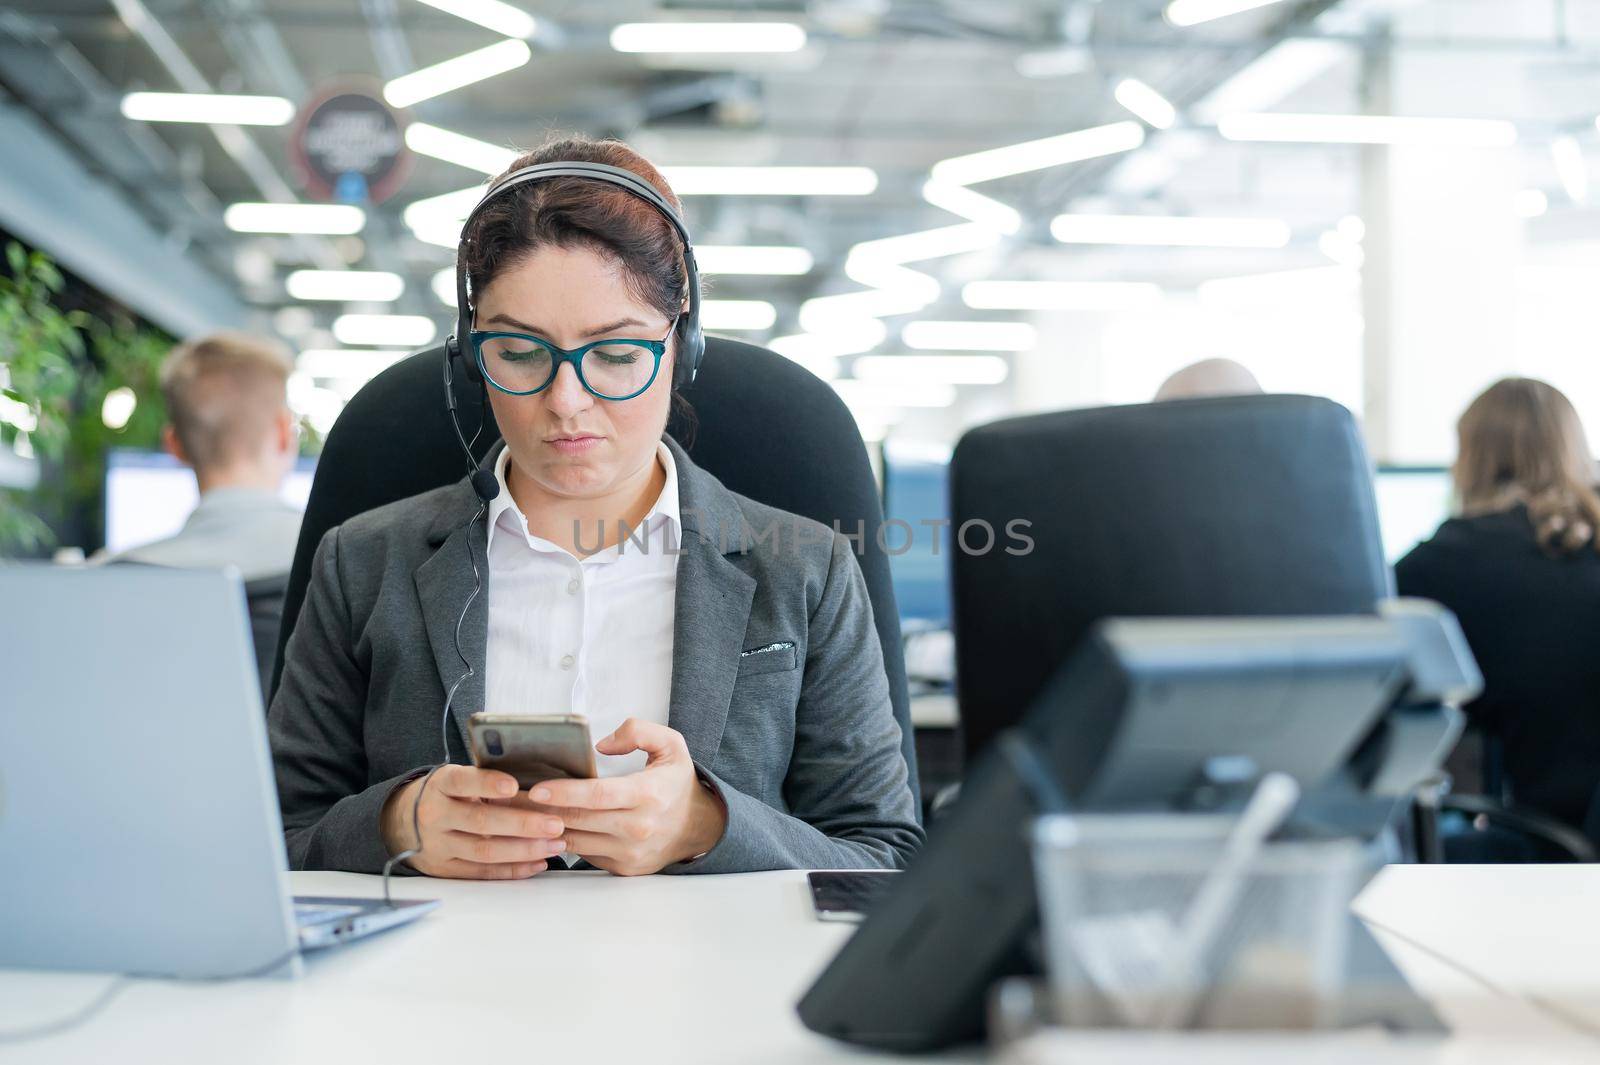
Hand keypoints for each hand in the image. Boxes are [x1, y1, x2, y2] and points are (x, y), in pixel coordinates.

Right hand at [381, 764, 566, 878]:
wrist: (400, 821)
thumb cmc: (444, 794)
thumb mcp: (454, 778)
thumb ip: (483, 781)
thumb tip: (534, 786)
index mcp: (440, 785)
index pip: (463, 782)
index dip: (488, 784)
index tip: (514, 785)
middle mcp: (435, 815)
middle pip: (481, 822)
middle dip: (522, 824)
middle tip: (555, 823)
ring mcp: (437, 845)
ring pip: (484, 851)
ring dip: (524, 850)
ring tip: (555, 844)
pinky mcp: (443, 869)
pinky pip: (481, 872)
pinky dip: (512, 869)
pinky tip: (537, 862)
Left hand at [530, 718, 727, 875]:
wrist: (700, 828)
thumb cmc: (677, 784)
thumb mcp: (671, 745)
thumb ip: (638, 732)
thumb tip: (600, 746)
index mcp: (648, 794)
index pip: (597, 795)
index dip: (564, 792)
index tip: (536, 789)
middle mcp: (638, 827)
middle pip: (578, 819)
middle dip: (541, 809)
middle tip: (512, 798)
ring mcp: (629, 852)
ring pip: (575, 840)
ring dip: (544, 827)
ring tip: (520, 812)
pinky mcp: (622, 867)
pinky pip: (583, 853)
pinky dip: (563, 839)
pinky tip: (544, 827)